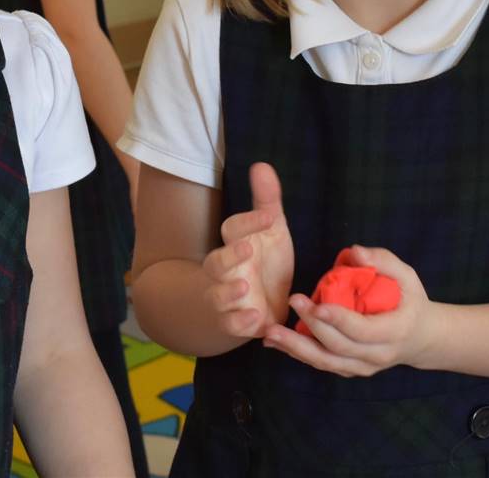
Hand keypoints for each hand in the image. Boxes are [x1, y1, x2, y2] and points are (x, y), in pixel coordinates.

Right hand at [201, 162, 293, 340]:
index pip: (233, 228)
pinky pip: (230, 324)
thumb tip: (261, 164)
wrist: (261, 302)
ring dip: (227, 292)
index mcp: (237, 243)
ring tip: (244, 286)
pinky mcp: (236, 321)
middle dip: (228, 257)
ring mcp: (229, 297)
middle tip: (247, 250)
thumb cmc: (265, 261)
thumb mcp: (272, 230)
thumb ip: (267, 200)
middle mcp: (227, 270)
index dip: (249, 221)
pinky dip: (240, 322)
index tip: (270, 217)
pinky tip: (257, 318)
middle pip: (216, 262)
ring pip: (217, 295)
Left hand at [265, 245, 434, 377]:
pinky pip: (321, 364)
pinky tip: (275, 342)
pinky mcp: (349, 370)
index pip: (362, 330)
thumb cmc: (410, 301)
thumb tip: (355, 252)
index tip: (315, 304)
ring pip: (325, 362)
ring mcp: (362, 367)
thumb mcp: (407, 277)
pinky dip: (297, 354)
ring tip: (270, 333)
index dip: (338, 320)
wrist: (420, 339)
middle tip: (292, 301)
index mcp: (394, 332)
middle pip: (338, 347)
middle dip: (311, 326)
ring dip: (295, 348)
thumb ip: (383, 261)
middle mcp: (377, 355)